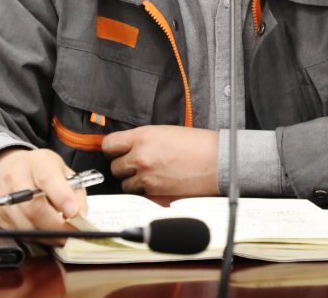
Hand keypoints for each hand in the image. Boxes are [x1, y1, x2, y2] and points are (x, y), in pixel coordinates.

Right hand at [0, 148, 88, 245]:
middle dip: (57, 226)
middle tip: (74, 235)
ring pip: (27, 225)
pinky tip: (48, 234)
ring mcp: (4, 198)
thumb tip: (81, 216)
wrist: (9, 170)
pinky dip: (37, 238)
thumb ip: (76, 192)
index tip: (75, 212)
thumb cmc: (41, 170)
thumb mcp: (63, 171)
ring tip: (63, 237)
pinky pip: (19, 233)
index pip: (47, 179)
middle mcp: (16, 178)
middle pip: (35, 208)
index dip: (62, 197)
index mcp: (37, 162)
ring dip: (49, 236)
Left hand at [102, 126, 218, 195]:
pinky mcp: (154, 194)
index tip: (116, 152)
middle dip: (124, 166)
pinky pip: (138, 195)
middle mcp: (140, 157)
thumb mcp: (165, 132)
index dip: (112, 149)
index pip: (109, 144)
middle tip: (137, 164)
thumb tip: (128, 148)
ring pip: (125, 184)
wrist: (217, 161)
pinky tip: (158, 184)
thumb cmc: (198, 145)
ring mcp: (146, 177)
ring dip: (133, 181)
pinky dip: (144, 192)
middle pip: (114, 167)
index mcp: (143, 137)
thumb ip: (143, 140)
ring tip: (150, 175)